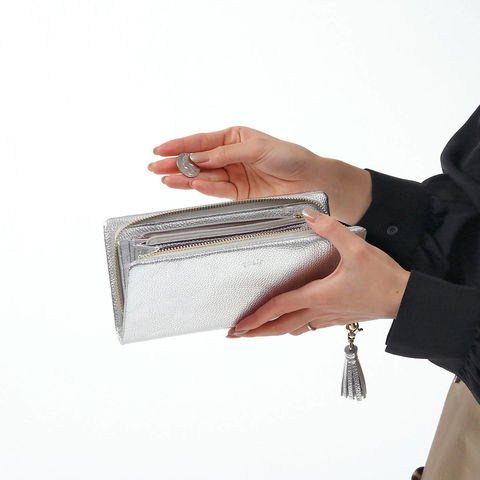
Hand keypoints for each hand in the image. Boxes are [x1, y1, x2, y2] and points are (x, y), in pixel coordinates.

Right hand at [149, 126, 371, 224]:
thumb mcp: (258, 148)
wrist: (310, 180)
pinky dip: (203, 188)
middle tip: (154, 167)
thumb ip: (227, 154)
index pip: (202, 141)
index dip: (180, 145)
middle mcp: (230, 157)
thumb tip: (199, 158)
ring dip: (184, 178)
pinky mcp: (239, 194)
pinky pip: (217, 190)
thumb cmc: (289, 156)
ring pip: (203, 176)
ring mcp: (233, 176)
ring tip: (164, 179)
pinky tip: (188, 185)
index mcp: (234, 138)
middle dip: (175, 163)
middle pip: (198, 160)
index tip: (159, 149)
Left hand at [226, 208, 410, 337]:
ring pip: (293, 329)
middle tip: (235, 335)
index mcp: (317, 295)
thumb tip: (308, 215)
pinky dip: (291, 327)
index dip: (257, 316)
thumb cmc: (381, 277)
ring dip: (272, 331)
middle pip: (280, 326)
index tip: (238, 325)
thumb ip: (331, 230)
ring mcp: (328, 318)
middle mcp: (319, 311)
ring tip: (256, 331)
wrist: (404, 300)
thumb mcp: (356, 249)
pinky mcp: (337, 318)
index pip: (279, 307)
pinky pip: (307, 326)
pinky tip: (290, 323)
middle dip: (256, 331)